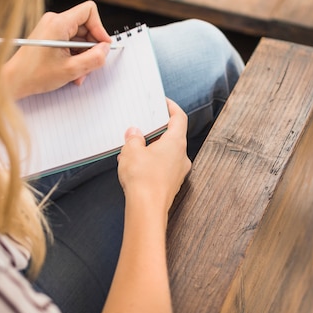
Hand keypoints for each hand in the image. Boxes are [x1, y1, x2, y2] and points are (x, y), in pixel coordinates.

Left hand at [0, 1, 111, 99]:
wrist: (13, 81)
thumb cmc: (34, 74)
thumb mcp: (71, 70)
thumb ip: (94, 58)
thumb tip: (105, 49)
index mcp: (59, 23)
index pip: (89, 11)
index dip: (100, 28)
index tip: (102, 45)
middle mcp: (54, 21)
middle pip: (86, 26)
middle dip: (91, 47)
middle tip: (91, 65)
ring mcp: (51, 28)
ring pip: (79, 37)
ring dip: (83, 55)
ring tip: (78, 74)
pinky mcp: (49, 36)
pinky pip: (69, 42)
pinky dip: (74, 56)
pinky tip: (71, 71)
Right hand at [117, 98, 190, 215]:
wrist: (146, 210)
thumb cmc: (143, 178)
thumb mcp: (132, 150)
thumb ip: (134, 138)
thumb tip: (134, 133)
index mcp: (176, 143)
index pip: (179, 118)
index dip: (171, 107)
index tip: (163, 102)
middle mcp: (181, 156)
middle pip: (172, 135)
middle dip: (154, 130)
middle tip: (141, 125)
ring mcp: (177, 172)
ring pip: (165, 153)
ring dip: (150, 148)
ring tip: (131, 148)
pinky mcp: (170, 185)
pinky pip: (161, 167)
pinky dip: (149, 162)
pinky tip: (133, 165)